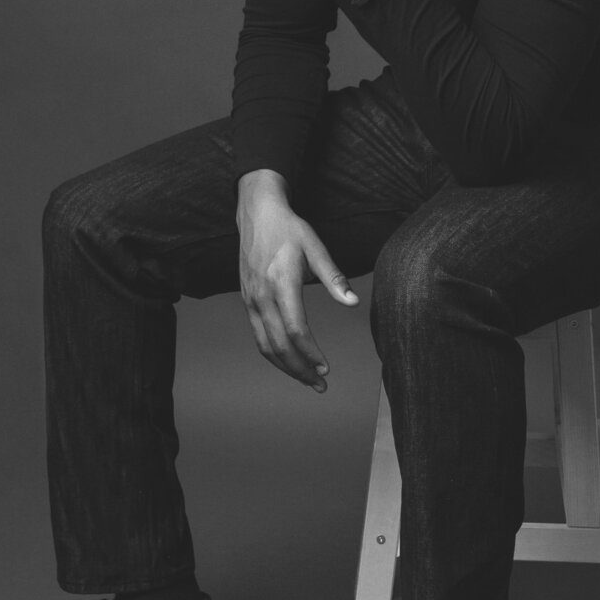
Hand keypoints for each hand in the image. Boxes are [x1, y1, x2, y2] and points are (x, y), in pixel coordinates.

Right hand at [236, 170, 358, 391]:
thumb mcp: (316, 247)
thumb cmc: (289, 229)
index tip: (326, 367)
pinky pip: (258, 336)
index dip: (311, 353)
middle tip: (321, 384)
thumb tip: (353, 302)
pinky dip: (274, 354)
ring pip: (265, 346)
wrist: (257, 214)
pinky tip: (290, 361)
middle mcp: (262, 295)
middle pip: (279, 345)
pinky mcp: (247, 301)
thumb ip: (334, 277)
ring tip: (307, 380)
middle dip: (301, 370)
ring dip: (286, 368)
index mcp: (281, 282)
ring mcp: (251, 300)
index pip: (295, 329)